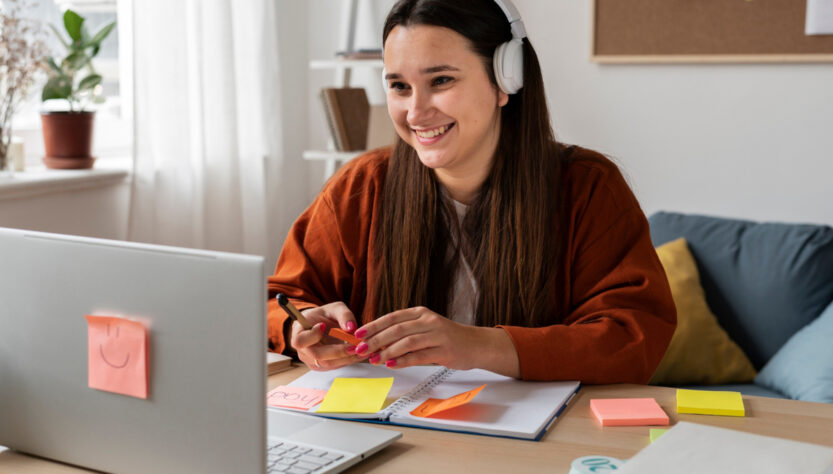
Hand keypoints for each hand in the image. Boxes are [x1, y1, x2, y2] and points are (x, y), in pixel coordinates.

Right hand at [290, 301, 365, 370]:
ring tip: (361, 350)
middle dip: (338, 351)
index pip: (300, 341)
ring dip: (346, 358)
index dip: (312, 336)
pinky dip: (347, 361)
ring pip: (327, 363)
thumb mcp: (335, 308)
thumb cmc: (325, 315)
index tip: (323, 326)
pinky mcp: (321, 366)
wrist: (322, 325)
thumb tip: (351, 328)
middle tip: (354, 346)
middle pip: (317, 355)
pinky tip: (358, 354)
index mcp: (299, 332)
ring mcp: (310, 360)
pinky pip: (334, 366)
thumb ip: (344, 315)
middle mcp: (302, 349)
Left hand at [354, 306, 518, 375]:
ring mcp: (437, 335)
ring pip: (407, 342)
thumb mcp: (425, 328)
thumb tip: (377, 342)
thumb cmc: (447, 338)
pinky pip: (419, 356)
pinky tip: (391, 365)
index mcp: (421, 313)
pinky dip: (403, 360)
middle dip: (376, 340)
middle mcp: (428, 321)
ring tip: (373, 359)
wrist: (476, 344)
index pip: (392, 317)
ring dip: (387, 351)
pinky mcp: (444, 350)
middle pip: (396, 329)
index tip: (358, 334)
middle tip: (361, 349)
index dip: (374, 326)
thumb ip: (405, 332)